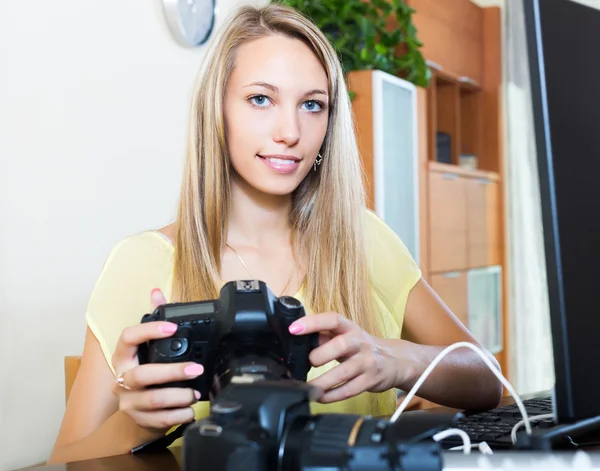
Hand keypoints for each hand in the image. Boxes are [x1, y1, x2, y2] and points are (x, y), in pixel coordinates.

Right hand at [110, 288, 203, 433]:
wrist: (136, 415)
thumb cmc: (146, 374)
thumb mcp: (147, 348)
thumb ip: (153, 319)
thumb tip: (157, 292)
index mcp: (123, 357)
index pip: (127, 338)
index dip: (149, 330)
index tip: (173, 328)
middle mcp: (121, 379)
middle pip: (142, 374)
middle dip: (172, 371)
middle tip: (196, 368)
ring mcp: (129, 402)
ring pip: (153, 399)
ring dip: (179, 396)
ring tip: (196, 392)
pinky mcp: (139, 421)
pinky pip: (160, 420)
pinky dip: (179, 415)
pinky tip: (190, 410)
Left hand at [288, 312, 398, 402]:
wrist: (396, 361)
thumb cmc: (362, 347)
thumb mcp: (346, 336)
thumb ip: (324, 336)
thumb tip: (297, 339)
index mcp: (349, 328)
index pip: (332, 319)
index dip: (312, 322)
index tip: (293, 329)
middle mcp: (359, 343)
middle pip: (342, 345)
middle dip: (322, 354)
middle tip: (309, 362)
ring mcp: (367, 362)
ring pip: (345, 372)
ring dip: (324, 381)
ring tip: (308, 388)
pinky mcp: (370, 380)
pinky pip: (350, 389)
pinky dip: (333, 395)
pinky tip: (320, 397)